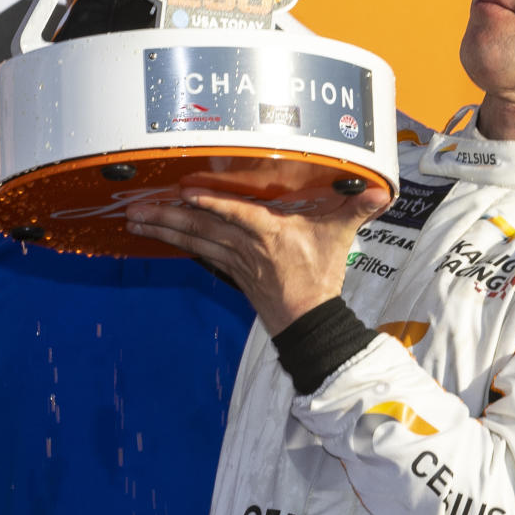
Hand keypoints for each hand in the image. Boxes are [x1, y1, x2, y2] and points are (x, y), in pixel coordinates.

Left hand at [125, 182, 387, 335]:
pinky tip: (159, 235)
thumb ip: (356, 209)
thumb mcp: (339, 238)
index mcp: (269, 234)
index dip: (212, 204)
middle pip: (201, 227)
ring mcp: (234, 261)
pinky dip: (178, 243)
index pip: (236, 214)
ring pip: (194, 240)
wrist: (309, 322)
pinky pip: (199, 253)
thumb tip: (381, 192)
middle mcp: (245, 246)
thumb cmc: (321, 277)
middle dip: (166, 216)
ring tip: (133, 219)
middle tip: (134, 208)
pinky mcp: (231, 272)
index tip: (185, 194)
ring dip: (163, 229)